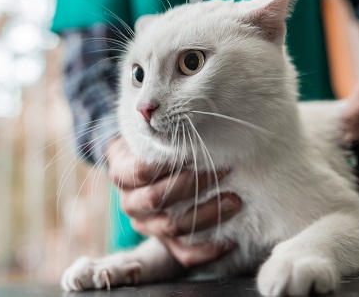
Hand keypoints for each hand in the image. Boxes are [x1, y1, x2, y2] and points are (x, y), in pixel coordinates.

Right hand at [106, 137, 241, 266]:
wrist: (140, 171)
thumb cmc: (152, 148)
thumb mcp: (146, 135)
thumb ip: (158, 129)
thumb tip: (179, 104)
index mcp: (123, 174)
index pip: (141, 171)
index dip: (168, 163)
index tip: (196, 149)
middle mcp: (131, 203)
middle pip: (156, 198)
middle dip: (192, 184)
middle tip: (224, 170)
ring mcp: (147, 225)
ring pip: (172, 227)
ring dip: (206, 214)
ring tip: (235, 200)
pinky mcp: (164, 243)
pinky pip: (183, 254)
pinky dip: (207, 250)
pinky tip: (230, 239)